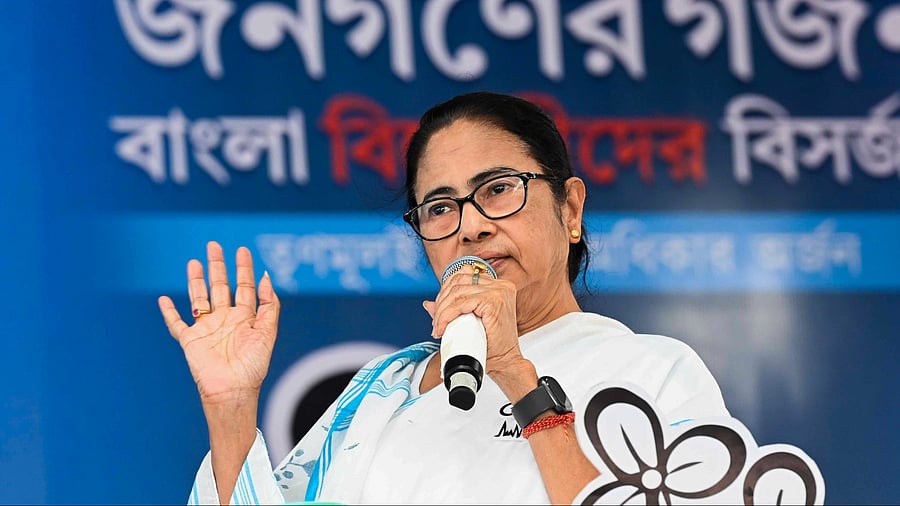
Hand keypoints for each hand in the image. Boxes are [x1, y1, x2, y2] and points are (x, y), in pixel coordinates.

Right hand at [158, 241, 279, 407]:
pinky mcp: (190, 341)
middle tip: (214, 245)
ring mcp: (207, 329)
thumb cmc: (253, 366)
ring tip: (194, 262)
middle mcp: (225, 320)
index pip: (244, 287)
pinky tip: (163, 300)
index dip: (243, 268)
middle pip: (220, 286)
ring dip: (196, 281)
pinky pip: (176, 324)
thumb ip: (269, 305)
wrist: (233, 390)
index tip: (242, 250)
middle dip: (217, 266)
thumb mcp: (267, 332)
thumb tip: (266, 277)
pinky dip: (169, 312)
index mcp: (245, 318)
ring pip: (199, 299)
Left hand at [423, 265, 524, 377]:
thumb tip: (429, 304)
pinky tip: (444, 326)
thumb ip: (450, 310)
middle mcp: (499, 286)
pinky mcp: (494, 301)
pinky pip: (461, 302)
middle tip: (437, 322)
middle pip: (458, 281)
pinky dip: (447, 315)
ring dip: (442, 310)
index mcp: (496, 286)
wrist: (504, 362)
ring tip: (439, 326)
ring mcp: (498, 291)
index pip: (463, 275)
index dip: (445, 291)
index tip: (439, 310)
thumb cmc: (492, 346)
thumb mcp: (469, 323)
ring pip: (457, 292)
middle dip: (441, 302)